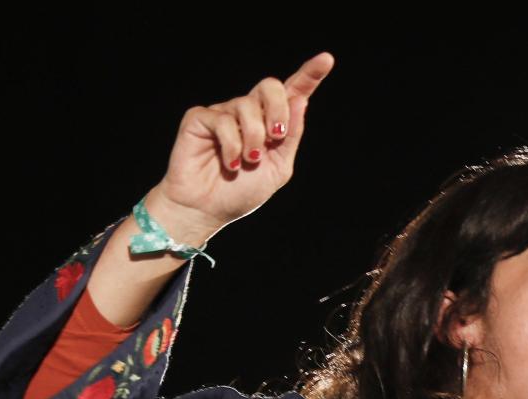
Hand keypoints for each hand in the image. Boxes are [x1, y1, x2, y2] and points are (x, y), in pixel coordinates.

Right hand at [147, 51, 334, 241]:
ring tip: (247, 160)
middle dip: (278, 109)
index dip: (310, 75)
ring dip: (253, 138)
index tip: (326, 59)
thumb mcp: (278, 167)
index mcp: (271, 123)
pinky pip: (222, 120)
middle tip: (276, 136)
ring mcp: (224, 113)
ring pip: (247, 106)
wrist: (207, 210)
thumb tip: (300, 100)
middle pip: (270, 85)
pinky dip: (231, 145)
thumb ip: (291, 135)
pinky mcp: (200, 118)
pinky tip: (230, 163)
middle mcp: (248, 113)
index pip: (293, 93)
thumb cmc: (241, 192)